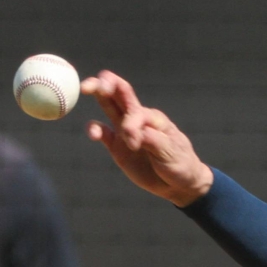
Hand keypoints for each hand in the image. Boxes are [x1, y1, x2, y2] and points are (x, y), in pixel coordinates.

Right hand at [81, 70, 213, 206]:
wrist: (180, 183)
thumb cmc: (180, 163)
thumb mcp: (171, 152)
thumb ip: (153, 140)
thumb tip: (131, 131)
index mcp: (153, 117)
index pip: (135, 110)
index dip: (130, 125)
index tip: (134, 144)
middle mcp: (137, 119)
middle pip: (119, 92)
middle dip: (105, 82)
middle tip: (89, 85)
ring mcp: (125, 131)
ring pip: (108, 105)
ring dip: (97, 94)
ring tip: (85, 89)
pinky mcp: (117, 146)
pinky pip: (102, 132)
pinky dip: (94, 129)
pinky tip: (93, 133)